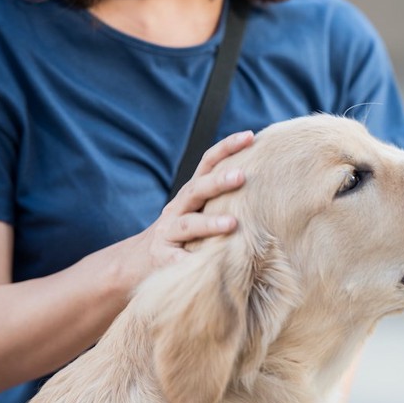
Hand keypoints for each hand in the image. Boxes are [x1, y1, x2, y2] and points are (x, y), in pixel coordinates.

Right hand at [117, 130, 252, 290]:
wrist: (138, 261)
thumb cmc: (183, 233)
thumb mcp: (199, 209)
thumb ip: (223, 196)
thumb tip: (265, 175)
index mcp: (191, 194)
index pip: (208, 164)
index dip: (227, 147)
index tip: (250, 136)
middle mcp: (178, 208)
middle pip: (197, 190)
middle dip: (218, 182)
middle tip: (242, 176)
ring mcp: (168, 233)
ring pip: (188, 225)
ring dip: (209, 223)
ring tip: (232, 224)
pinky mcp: (163, 259)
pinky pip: (179, 261)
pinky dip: (190, 262)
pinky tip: (205, 266)